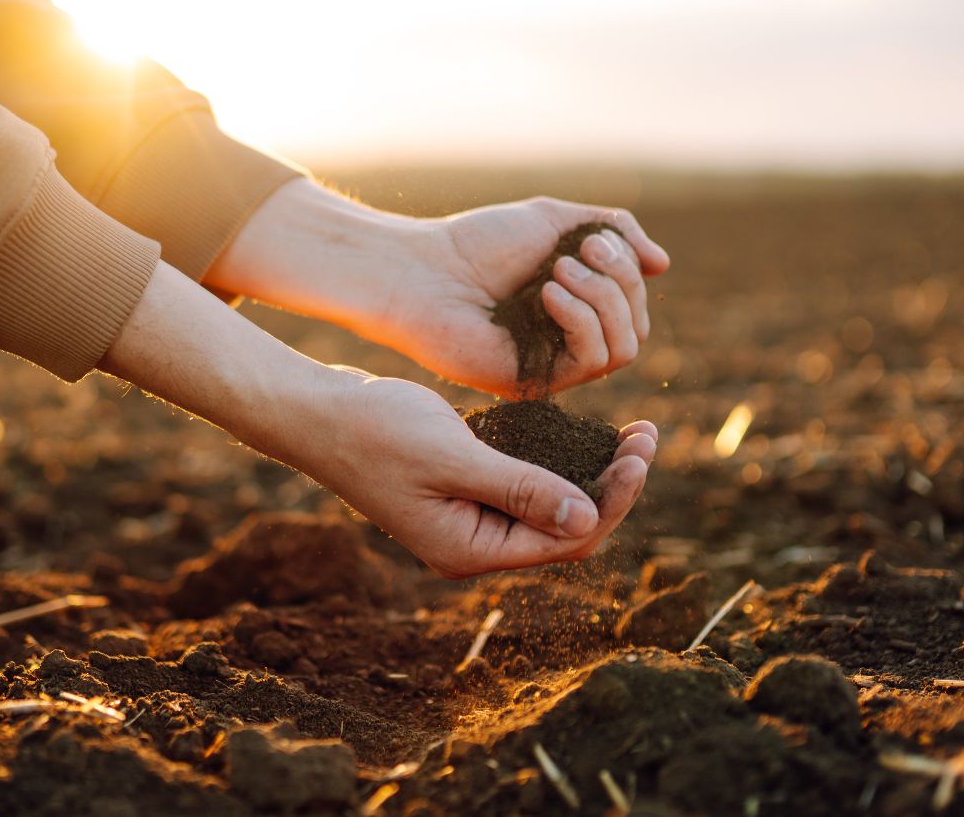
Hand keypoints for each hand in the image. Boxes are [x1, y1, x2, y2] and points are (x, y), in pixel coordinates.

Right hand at [296, 371, 657, 577]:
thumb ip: (520, 488)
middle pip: (567, 529)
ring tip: (633, 433)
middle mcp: (475, 544)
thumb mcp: (452, 456)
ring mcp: (470, 519)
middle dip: (613, 487)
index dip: (613, 500)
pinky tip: (585, 434)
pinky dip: (560, 462)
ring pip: (551, 507)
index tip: (640, 452)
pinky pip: (527, 486)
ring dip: (593, 473)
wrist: (317, 414)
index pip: (567, 540)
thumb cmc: (375, 432)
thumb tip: (588, 517)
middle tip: (647, 435)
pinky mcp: (465, 490)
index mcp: (471, 550)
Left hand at [383, 197, 670, 394]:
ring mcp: (555, 366)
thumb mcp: (557, 221)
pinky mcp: (537, 383)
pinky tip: (548, 294)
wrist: (423, 270)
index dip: (627, 270)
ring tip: (558, 272)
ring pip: (625, 348)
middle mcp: (570, 341)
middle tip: (578, 253)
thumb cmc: (479, 243)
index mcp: (576, 307)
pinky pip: (593, 362)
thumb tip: (663, 265)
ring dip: (603, 300)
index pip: (635, 304)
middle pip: (637, 326)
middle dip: (619, 282)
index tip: (592, 239)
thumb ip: (614, 232)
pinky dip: (582, 321)